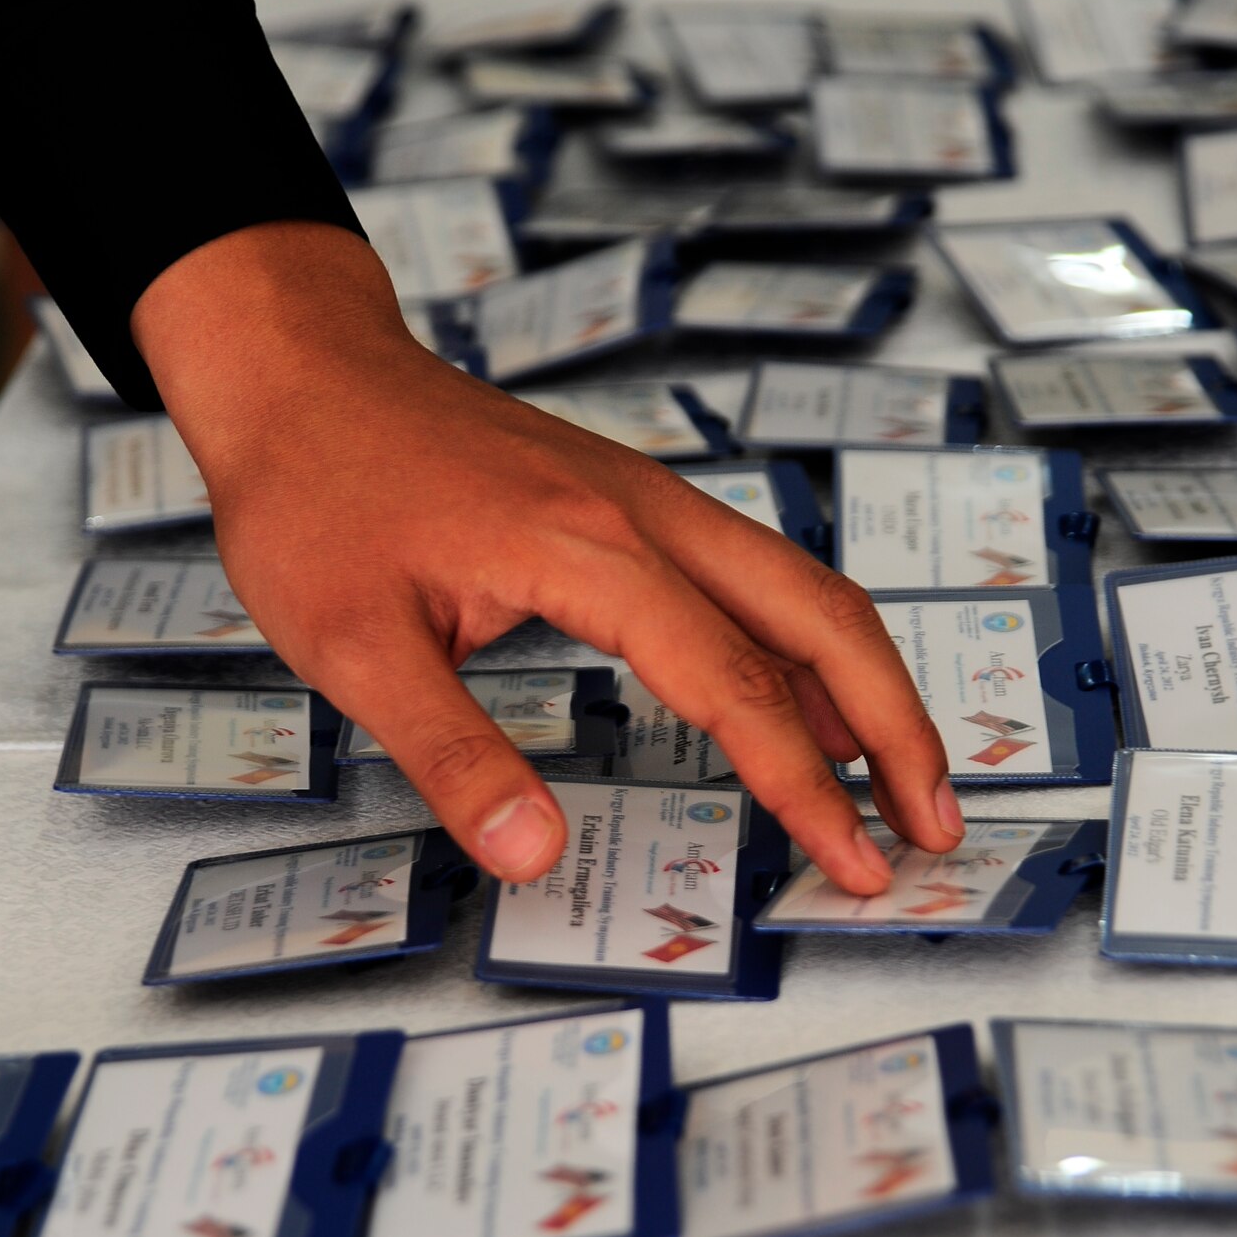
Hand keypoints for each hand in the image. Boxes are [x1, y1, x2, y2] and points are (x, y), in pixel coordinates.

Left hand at [132, 222, 963, 889]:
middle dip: (896, 724)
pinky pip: (750, 569)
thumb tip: (534, 855)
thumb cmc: (316, 494)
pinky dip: (802, 642)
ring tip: (898, 778)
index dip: (802, 786)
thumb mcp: (354, 644)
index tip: (850, 864)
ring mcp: (644, 495)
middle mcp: (645, 511)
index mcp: (590, 549)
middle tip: (933, 825)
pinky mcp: (628, 497)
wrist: (302, 372)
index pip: (736, 684)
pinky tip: (799, 699)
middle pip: (822, 613)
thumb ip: (452, 753)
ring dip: (863, 681)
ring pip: (800, 584)